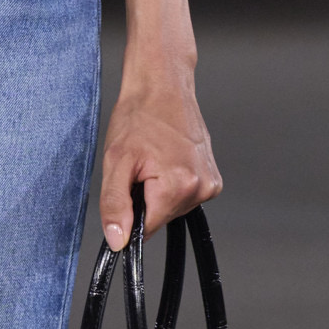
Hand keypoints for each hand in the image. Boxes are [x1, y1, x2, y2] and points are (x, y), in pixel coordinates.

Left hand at [98, 61, 221, 250]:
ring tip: (155, 159)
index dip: (129, 214)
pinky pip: (184, 196)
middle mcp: (202, 189)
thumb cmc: (139, 117)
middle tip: (141, 167)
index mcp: (179, 188)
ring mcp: (211, 184)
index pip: (146, 230)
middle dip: (144, 199)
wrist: (164, 87)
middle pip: (160, 219)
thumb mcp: (116, 163)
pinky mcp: (213, 179)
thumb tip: (118, 242)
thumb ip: (115, 206)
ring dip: (158, 191)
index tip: (129, 186)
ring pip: (171, 209)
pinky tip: (168, 160)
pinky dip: (171, 184)